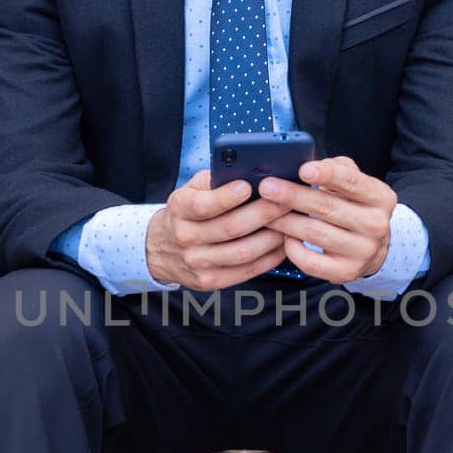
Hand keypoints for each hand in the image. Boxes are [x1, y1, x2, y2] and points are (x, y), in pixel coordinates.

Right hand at [145, 169, 287, 288]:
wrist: (162, 249)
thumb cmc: (187, 212)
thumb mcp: (191, 189)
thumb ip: (216, 180)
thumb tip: (251, 171)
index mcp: (179, 209)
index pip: (202, 204)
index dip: (226, 197)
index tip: (248, 186)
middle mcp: (185, 237)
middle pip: (231, 228)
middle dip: (263, 213)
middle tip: (286, 201)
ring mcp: (197, 262)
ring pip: (243, 252)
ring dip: (272, 237)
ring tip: (289, 222)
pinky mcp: (210, 281)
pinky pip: (247, 271)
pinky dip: (269, 257)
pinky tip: (281, 243)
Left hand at [257, 155, 396, 282]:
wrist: (374, 248)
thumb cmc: (355, 208)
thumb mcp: (356, 183)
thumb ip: (337, 169)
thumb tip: (307, 166)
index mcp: (380, 197)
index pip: (351, 182)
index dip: (326, 174)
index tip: (303, 169)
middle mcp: (375, 225)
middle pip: (327, 207)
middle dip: (292, 196)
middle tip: (267, 188)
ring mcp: (362, 251)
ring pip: (314, 233)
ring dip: (284, 220)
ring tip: (264, 211)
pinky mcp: (346, 272)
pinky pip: (310, 261)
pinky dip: (291, 248)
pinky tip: (284, 237)